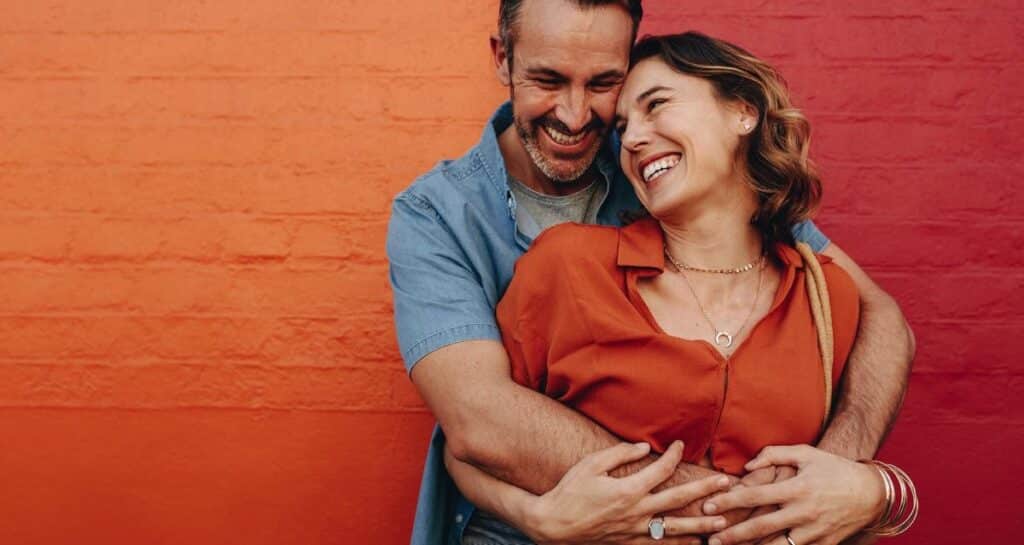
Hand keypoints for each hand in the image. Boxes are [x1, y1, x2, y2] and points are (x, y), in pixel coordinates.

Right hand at [526, 441, 731, 543]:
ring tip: (722, 522)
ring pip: (676, 528)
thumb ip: (620, 453)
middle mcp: (637, 512)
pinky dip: (679, 544)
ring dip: (700, 525)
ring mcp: (635, 531)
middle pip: (678, 499)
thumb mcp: (591, 465)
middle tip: (726, 484)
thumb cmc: (570, 491)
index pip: (661, 469)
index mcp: (628, 489)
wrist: (553, 525)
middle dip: (704, 490)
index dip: (673, 454)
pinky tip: (694, 543)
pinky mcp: (629, 544)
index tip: (679, 445)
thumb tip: (645, 447)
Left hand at [700, 445, 884, 544]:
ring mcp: (813, 532)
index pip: (754, 496)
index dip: (729, 502)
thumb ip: (774, 454)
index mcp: (796, 488)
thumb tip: (747, 466)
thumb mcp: (806, 453)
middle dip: (732, 534)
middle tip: (709, 539)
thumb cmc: (834, 469)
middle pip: (760, 527)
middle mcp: (803, 512)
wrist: (871, 493)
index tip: (708, 505)